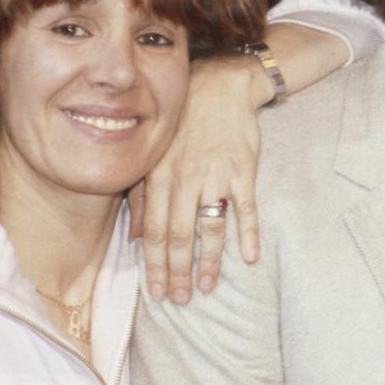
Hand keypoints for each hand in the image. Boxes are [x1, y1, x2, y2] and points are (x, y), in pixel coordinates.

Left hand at [129, 54, 267, 303]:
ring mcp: (215, 175)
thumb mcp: (154, 152)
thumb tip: (137, 237)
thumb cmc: (183, 121)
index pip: (155, 231)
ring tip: (205, 288)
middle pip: (180, 236)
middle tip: (179, 299)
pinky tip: (247, 257)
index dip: (155, 265)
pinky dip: (247, 233)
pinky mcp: (243, 170)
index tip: (156, 291)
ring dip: (208, 262)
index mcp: (159, 176)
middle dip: (177, 272)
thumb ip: (143, 194)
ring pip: (209, 228)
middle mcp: (184, 179)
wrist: (219, 85)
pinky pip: (245, 208)